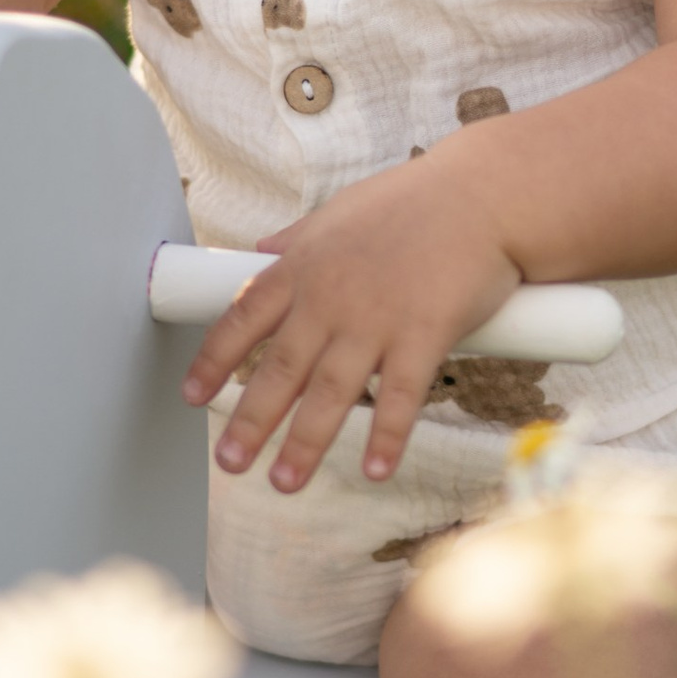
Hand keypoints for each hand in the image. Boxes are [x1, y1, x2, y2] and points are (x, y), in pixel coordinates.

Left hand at [182, 152, 520, 490]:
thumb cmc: (414, 201)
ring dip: (305, 443)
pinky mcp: (425, 333)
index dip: (214, 360)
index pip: (243, 318)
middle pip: (280, 368)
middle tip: (230, 463)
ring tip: (283, 483)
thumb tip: (260, 248)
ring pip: (331, 392)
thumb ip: (297, 239)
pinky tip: (375, 470)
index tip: (192, 396)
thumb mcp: (339, 212)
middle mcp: (330, 297)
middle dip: (251, 420)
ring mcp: (376, 318)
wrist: (484, 194)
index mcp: (304, 266)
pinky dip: (387, 436)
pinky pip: (401, 396)